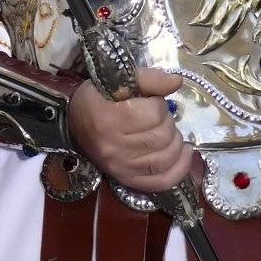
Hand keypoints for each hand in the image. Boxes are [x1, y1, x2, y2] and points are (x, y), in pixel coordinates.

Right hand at [69, 67, 189, 191]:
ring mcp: (121, 167)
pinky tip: (185, 153)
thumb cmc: (97, 99)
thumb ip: (149, 78)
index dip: (159, 103)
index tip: (150, 101)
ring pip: (166, 157)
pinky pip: (162, 181)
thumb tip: (177, 82)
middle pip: (162, 136)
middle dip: (168, 122)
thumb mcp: (116, 80)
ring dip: (176, 142)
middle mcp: (114, 148)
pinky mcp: (127, 180)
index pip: (154, 113)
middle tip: (159, 117)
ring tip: (169, 132)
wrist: (75, 124)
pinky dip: (180, 169)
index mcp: (109, 119)